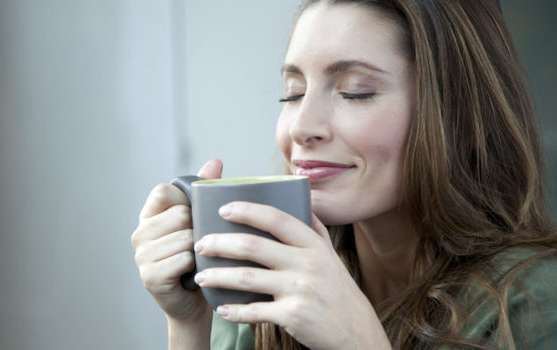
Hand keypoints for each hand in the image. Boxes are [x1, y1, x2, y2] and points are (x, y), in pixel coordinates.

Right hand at [131, 159, 222, 323]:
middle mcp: (139, 234)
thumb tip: (216, 161)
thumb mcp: (201, 222)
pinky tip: (197, 273)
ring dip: (201, 248)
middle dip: (198, 227)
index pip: (163, 191)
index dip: (184, 200)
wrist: (194, 304)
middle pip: (178, 213)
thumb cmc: (200, 259)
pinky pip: (182, 259)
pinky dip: (196, 265)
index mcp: (148, 217)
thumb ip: (203, 191)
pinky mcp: (151, 276)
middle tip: (202, 242)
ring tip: (201, 259)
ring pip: (184, 237)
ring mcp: (141, 256)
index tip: (195, 215)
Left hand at [191, 202, 390, 349]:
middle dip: (220, 243)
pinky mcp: (293, 316)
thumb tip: (301, 196)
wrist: (356, 332)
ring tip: (201, 277)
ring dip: (218, 277)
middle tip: (200, 244)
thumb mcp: (330, 255)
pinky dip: (233, 311)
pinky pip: (254, 311)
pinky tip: (220, 308)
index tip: (223, 209)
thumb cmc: (337, 290)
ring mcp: (299, 290)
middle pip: (253, 246)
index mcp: (312, 244)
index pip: (276, 218)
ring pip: (247, 278)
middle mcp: (306, 263)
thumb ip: (313, 228)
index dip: (247, 211)